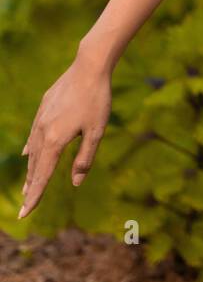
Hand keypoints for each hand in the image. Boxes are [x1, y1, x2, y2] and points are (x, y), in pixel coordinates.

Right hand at [19, 57, 111, 219]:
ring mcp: (41, 119)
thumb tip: (75, 183)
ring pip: (33, 151)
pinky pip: (34, 134)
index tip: (24, 215)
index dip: (34, 197)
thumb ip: (85, 159)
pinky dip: (31, 148)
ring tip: (27, 186)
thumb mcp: (96, 132)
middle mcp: (42, 132)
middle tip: (25, 207)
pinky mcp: (44, 108)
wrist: (89, 66)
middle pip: (34, 166)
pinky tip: (26, 153)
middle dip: (31, 187)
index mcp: (54, 141)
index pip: (41, 177)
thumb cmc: (97, 100)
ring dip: (30, 170)